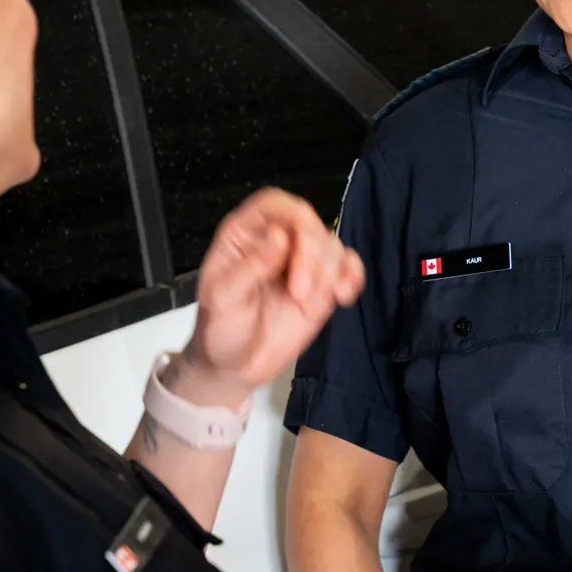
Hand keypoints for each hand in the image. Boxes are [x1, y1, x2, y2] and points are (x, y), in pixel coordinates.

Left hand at [180, 188, 364, 404]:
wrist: (236, 366)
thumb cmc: (219, 330)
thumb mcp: (222, 300)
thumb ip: (250, 267)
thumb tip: (278, 237)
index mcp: (243, 235)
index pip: (274, 205)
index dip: (292, 216)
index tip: (298, 241)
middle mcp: (275, 242)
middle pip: (309, 224)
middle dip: (312, 257)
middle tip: (300, 293)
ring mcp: (300, 263)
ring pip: (331, 245)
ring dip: (329, 274)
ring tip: (308, 305)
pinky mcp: (320, 284)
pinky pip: (347, 266)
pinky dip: (352, 276)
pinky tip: (342, 294)